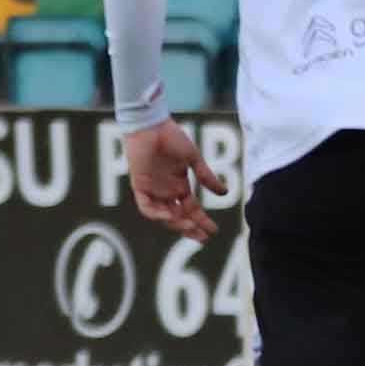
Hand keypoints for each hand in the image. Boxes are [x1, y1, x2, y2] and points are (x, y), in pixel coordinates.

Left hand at [126, 122, 228, 242]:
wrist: (151, 126)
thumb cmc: (173, 138)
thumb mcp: (194, 159)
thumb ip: (206, 176)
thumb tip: (224, 193)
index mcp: (179, 185)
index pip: (191, 209)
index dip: (202, 221)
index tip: (213, 231)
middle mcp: (166, 191)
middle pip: (178, 216)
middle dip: (190, 228)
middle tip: (202, 239)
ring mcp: (153, 190)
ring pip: (163, 215)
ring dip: (176, 223)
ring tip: (190, 226)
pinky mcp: (140, 185)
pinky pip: (146, 206)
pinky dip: (157, 213)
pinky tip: (170, 215)